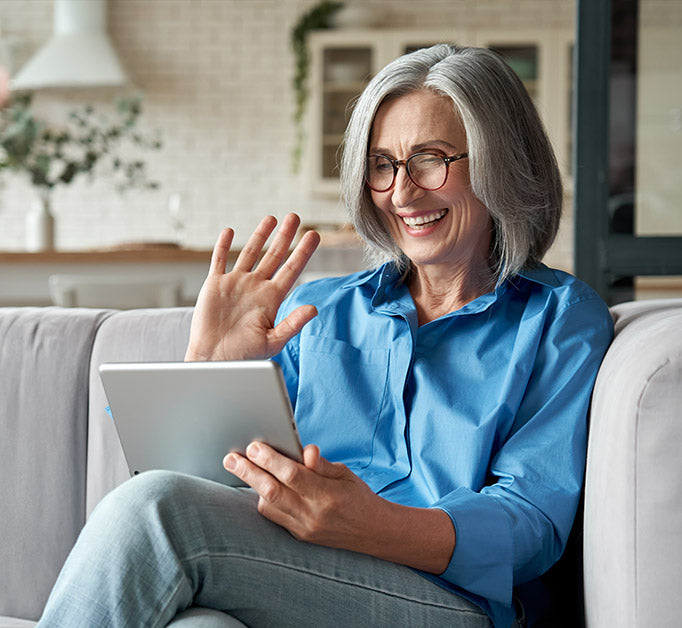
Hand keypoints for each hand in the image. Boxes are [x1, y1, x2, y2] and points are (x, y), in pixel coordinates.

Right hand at [185, 213, 319, 361]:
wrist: (214, 360)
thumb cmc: (244, 355)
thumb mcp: (273, 341)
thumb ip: (293, 323)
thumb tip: (314, 309)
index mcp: (272, 298)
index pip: (292, 269)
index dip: (303, 252)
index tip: (314, 235)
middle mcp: (256, 287)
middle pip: (274, 255)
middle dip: (285, 236)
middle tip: (295, 217)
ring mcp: (236, 284)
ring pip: (250, 252)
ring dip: (260, 235)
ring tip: (270, 218)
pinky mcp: (215, 285)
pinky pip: (219, 260)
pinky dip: (223, 245)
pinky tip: (230, 231)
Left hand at [224, 443, 382, 549]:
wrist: (373, 533)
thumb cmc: (358, 496)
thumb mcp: (345, 474)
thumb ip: (321, 464)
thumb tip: (305, 450)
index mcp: (328, 495)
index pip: (292, 475)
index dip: (270, 459)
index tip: (253, 446)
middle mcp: (313, 515)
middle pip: (272, 492)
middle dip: (248, 473)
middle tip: (230, 458)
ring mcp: (304, 529)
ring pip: (268, 507)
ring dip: (253, 486)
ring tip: (241, 467)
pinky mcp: (299, 536)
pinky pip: (274, 517)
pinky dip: (265, 500)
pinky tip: (259, 486)